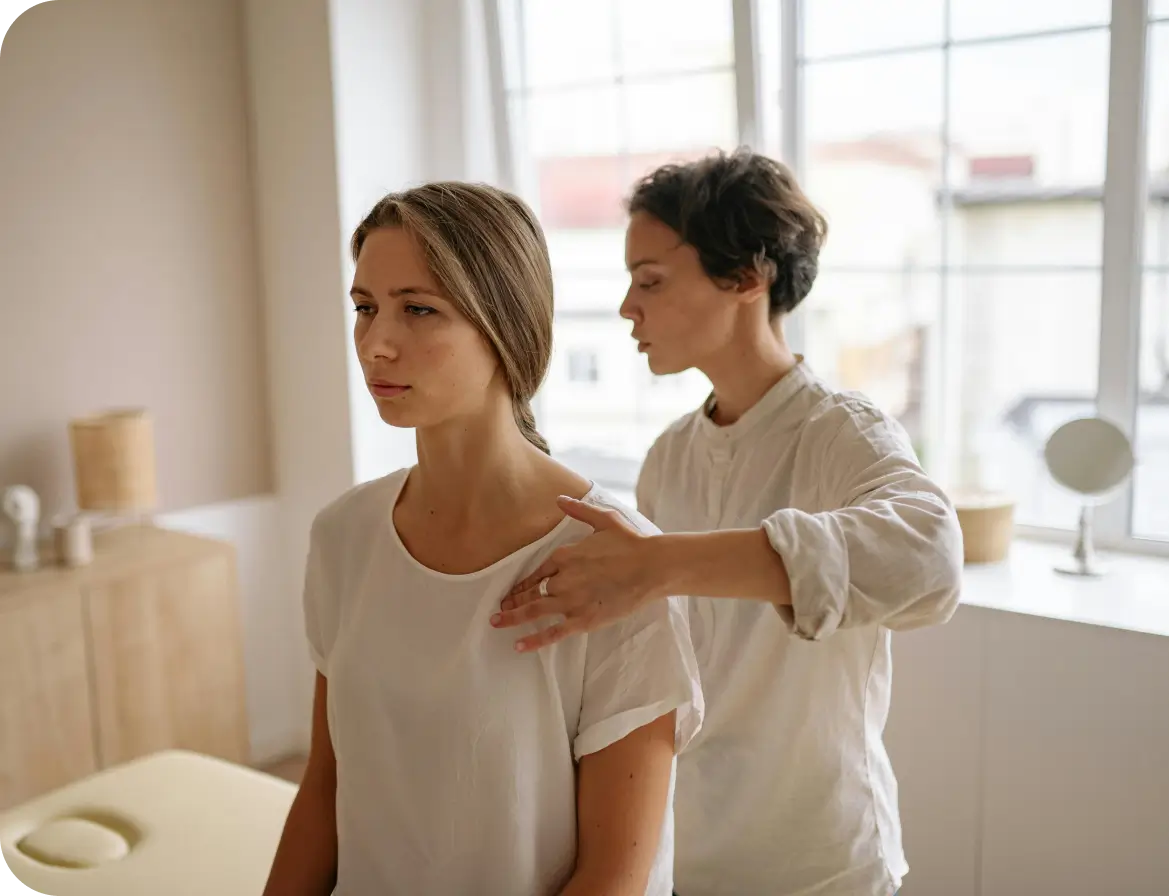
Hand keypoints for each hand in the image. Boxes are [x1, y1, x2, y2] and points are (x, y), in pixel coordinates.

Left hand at [490, 496, 661, 651]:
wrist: (652, 567)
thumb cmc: (631, 542)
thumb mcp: (603, 519)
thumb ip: (578, 510)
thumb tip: (559, 498)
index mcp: (565, 556)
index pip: (536, 572)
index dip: (522, 583)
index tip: (512, 590)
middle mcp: (562, 579)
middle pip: (530, 592)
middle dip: (512, 601)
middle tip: (498, 610)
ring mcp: (571, 601)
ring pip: (533, 611)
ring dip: (512, 617)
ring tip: (495, 623)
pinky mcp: (583, 620)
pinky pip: (553, 633)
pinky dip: (534, 640)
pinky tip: (518, 646)